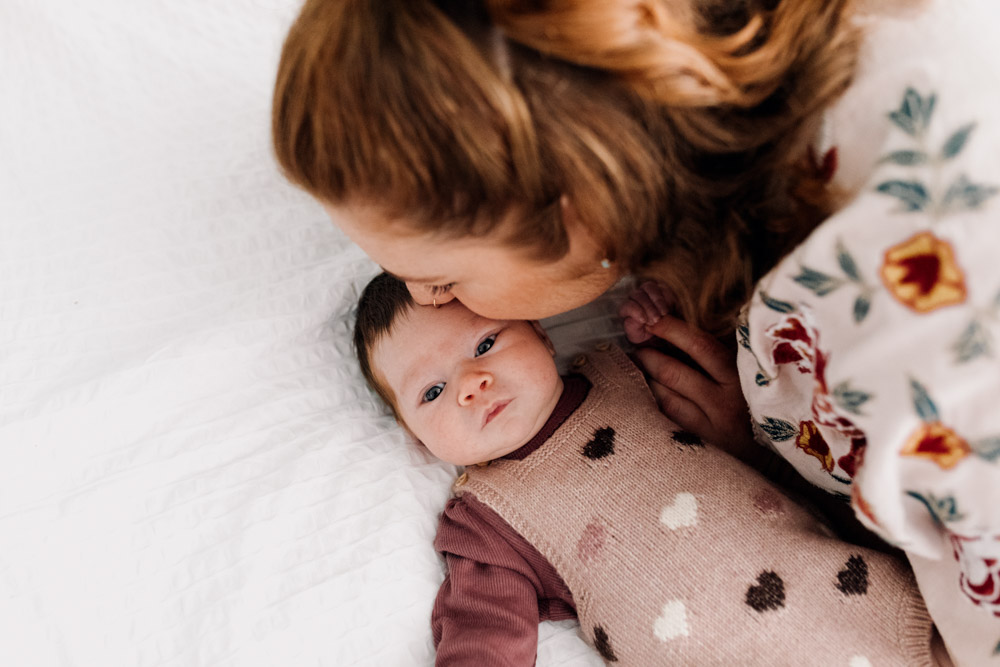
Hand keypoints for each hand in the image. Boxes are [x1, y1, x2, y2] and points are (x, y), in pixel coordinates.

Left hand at [621, 283, 754, 458]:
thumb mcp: (752, 375)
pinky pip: (668, 419)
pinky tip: (647, 392)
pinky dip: (654, 402)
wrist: (778, 454)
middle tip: (636, 345)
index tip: (653, 320)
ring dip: (646, 378)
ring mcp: (711, 427)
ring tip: (637, 366)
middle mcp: (725, 403)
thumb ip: (727, 353)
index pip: (701, 346)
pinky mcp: (700, 445)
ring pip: (665, 397)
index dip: (672, 329)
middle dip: (648, 356)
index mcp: (742, 378)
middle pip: (674, 372)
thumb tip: (685, 326)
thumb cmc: (763, 404)